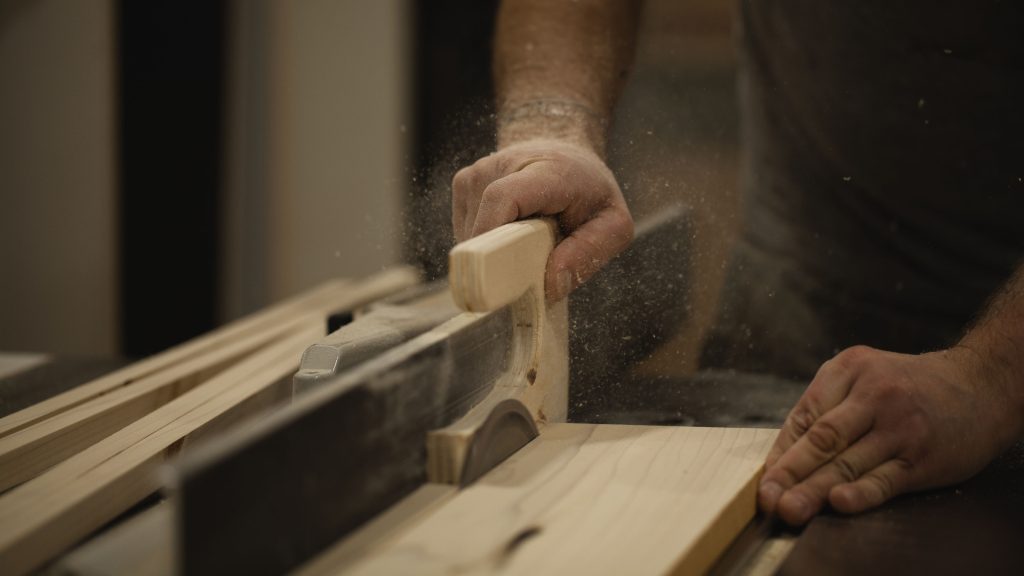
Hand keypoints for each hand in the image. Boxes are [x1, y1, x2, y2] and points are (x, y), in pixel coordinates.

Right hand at [452, 139, 633, 301]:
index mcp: (544, 172)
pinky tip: (508, 233)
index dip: (492, 235)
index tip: (498, 272)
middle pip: (482, 226)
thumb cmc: (588, 190)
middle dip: (500, 262)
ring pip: (471, 237)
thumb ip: (589, 253)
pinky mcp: (463, 184)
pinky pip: (466, 232)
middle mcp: (502, 166)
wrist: (562, 152)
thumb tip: (549, 287)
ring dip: (494, 253)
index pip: (502, 198)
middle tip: (528, 275)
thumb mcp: (613, 222)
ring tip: (524, 245)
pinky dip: (485, 244)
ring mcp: (477, 173)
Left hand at [759, 345, 1020, 524]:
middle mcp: (873, 394)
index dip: (781, 451)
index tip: (764, 479)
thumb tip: (784, 455)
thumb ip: (826, 408)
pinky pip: (886, 478)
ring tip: (791, 508)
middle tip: (769, 497)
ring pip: (848, 462)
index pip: (805, 415)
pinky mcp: (923, 456)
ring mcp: (900, 426)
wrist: (979, 385)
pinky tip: (840, 502)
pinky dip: (861, 492)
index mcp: (849, 369)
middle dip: (790, 471)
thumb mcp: (864, 376)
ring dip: (814, 489)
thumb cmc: (908, 386)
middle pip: (823, 439)